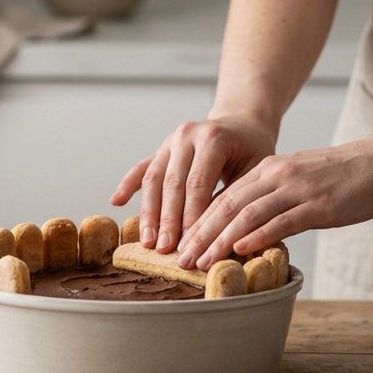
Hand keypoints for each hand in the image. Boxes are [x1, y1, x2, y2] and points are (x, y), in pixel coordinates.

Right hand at [110, 113, 277, 254]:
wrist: (242, 123)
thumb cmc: (252, 151)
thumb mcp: (256, 170)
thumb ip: (235, 196)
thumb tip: (219, 236)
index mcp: (213, 138)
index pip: (198, 183)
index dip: (191, 216)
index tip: (189, 243)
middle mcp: (186, 135)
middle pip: (172, 183)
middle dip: (167, 220)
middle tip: (164, 249)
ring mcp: (170, 141)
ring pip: (154, 179)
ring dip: (148, 212)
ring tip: (147, 241)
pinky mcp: (160, 149)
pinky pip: (141, 168)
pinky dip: (127, 184)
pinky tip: (116, 202)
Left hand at [175, 138, 372, 269]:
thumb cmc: (344, 177)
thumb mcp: (300, 181)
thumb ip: (273, 200)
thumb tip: (247, 229)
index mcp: (269, 169)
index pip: (223, 197)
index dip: (198, 222)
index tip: (181, 245)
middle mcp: (277, 175)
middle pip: (227, 206)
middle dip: (200, 235)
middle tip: (181, 260)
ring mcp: (297, 189)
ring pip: (247, 214)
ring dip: (220, 240)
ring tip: (202, 262)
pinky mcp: (318, 204)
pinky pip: (281, 220)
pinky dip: (257, 235)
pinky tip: (240, 250)